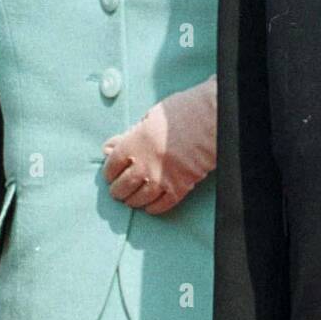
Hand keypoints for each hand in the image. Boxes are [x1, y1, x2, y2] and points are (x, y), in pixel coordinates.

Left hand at [102, 75, 216, 215]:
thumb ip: (127, 136)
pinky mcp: (179, 188)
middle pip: (120, 188)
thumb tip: (109, 147)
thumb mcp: (149, 117)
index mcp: (133, 144)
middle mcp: (143, 165)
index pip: (111, 167)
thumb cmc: (182, 112)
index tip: (111, 174)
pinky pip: (161, 206)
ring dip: (133, 201)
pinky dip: (153, 207)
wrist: (211, 120)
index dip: (109, 172)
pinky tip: (151, 204)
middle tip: (119, 189)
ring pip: (138, 200)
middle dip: (117, 190)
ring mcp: (161, 179)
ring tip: (133, 198)